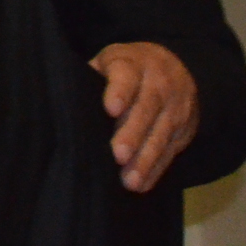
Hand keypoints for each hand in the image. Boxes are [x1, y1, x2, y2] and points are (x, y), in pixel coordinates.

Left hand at [91, 41, 197, 191]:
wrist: (174, 66)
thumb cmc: (126, 68)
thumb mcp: (108, 61)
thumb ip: (92, 77)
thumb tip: (61, 99)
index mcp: (133, 64)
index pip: (127, 76)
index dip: (120, 92)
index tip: (110, 108)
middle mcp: (159, 85)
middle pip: (146, 109)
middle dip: (133, 134)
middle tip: (119, 155)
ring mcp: (175, 108)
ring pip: (161, 134)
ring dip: (145, 159)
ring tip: (129, 180)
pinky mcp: (184, 130)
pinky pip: (170, 151)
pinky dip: (156, 169)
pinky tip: (141, 184)